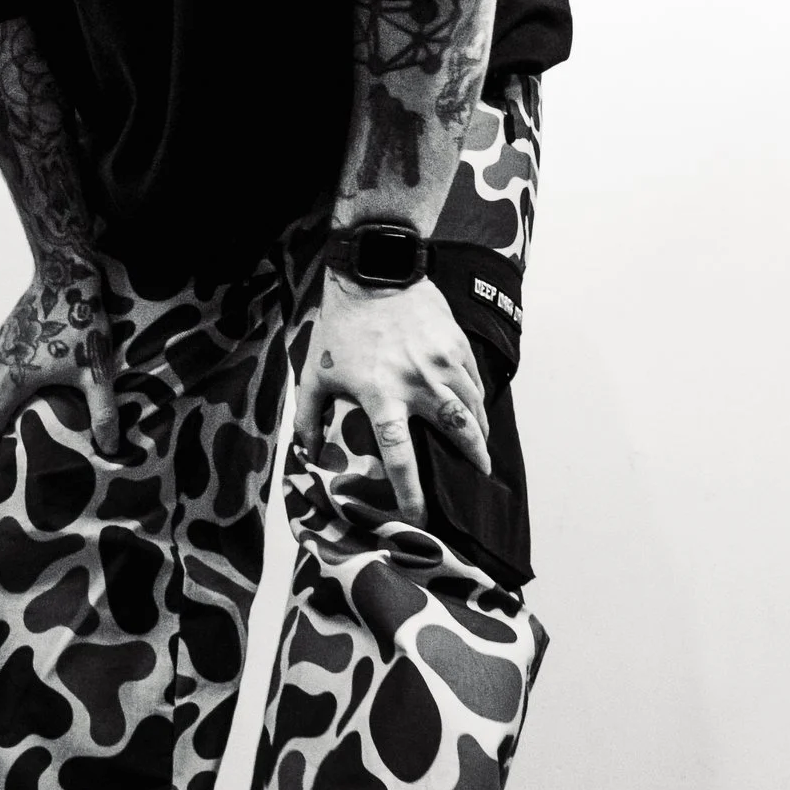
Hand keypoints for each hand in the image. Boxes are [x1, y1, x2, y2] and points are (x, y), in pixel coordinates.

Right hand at [0, 256, 125, 460]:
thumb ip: (102, 413)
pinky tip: (48, 370)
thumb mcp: (96, 372)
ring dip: (19, 395)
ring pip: (3, 381)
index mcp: (12, 380)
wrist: (66, 271)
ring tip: (47, 402)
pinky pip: (8, 359)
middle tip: (41, 432)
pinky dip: (20, 372)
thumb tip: (111, 449)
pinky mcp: (8, 328)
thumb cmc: (80, 322)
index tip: (12, 457)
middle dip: (15, 422)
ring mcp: (0, 343)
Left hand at [297, 268, 488, 526]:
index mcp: (381, 396)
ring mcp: (441, 362)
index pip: (400, 455)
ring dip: (480, 430)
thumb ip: (310, 418)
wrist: (374, 272)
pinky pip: (474, 380)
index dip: (411, 491)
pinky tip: (476, 408)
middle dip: (474, 457)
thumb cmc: (341, 326)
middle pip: (457, 431)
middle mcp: (418, 383)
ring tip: (483, 448)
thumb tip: (306, 453)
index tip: (420, 516)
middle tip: (481, 475)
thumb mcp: (316, 373)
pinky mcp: (456, 344)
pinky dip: (477, 398)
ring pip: (472, 406)